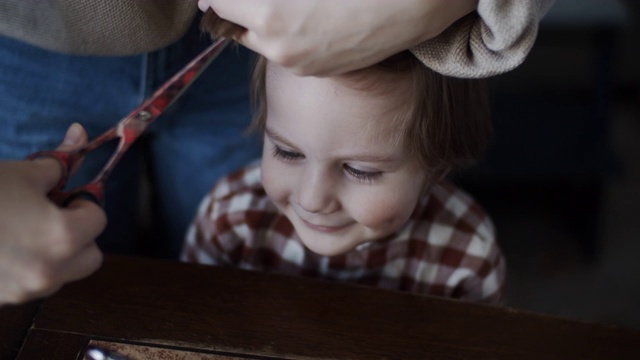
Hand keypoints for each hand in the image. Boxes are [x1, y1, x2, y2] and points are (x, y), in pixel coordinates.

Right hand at [0, 123, 106, 305]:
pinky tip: (4, 245)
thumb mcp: (23, 171)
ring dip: (56, 253)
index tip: (62, 194)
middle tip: (51, 214)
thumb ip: (60, 161)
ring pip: (63, 273)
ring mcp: (24, 291)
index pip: (98, 220)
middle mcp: (51, 273)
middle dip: (79, 235)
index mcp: (64, 238)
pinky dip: (29, 266)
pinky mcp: (2, 299)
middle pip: (90, 257)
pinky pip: (32, 283)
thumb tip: (80, 133)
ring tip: (22, 228)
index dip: (83, 202)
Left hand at [198, 0, 476, 75]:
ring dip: (262, 17)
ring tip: (290, 1)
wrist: (418, 2)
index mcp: (270, 15)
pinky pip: (287, 50)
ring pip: (260, 38)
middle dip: (238, 3)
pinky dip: (287, 31)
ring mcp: (300, 63)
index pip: (217, 1)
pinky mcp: (319, 69)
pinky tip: (313, 13)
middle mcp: (278, 48)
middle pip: (234, 23)